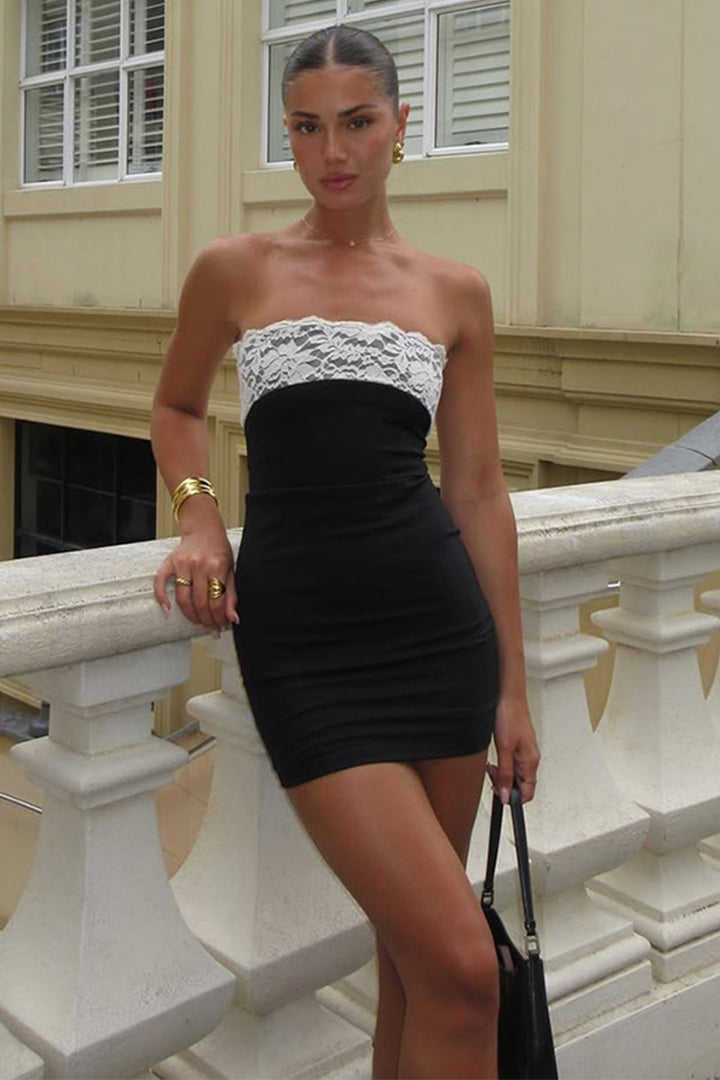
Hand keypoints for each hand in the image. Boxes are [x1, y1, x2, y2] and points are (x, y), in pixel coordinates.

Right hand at [154, 517, 237, 633]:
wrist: (203, 528)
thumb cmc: (218, 549)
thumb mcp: (231, 569)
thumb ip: (231, 594)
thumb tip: (233, 618)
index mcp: (217, 566)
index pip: (217, 601)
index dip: (219, 618)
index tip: (221, 626)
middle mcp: (199, 565)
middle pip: (201, 603)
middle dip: (207, 620)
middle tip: (210, 629)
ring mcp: (182, 564)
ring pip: (183, 599)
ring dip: (191, 616)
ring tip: (198, 623)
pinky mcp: (170, 562)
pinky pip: (160, 582)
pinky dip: (161, 598)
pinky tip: (167, 610)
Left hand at [486, 694, 539, 804]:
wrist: (508, 695)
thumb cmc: (509, 715)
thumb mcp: (504, 748)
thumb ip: (505, 774)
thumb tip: (507, 796)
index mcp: (531, 762)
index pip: (527, 793)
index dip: (512, 798)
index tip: (499, 793)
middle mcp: (531, 758)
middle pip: (520, 785)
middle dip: (504, 784)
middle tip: (492, 773)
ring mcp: (525, 751)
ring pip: (515, 774)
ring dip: (502, 773)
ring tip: (492, 764)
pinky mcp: (519, 744)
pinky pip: (512, 762)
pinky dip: (502, 764)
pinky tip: (495, 756)